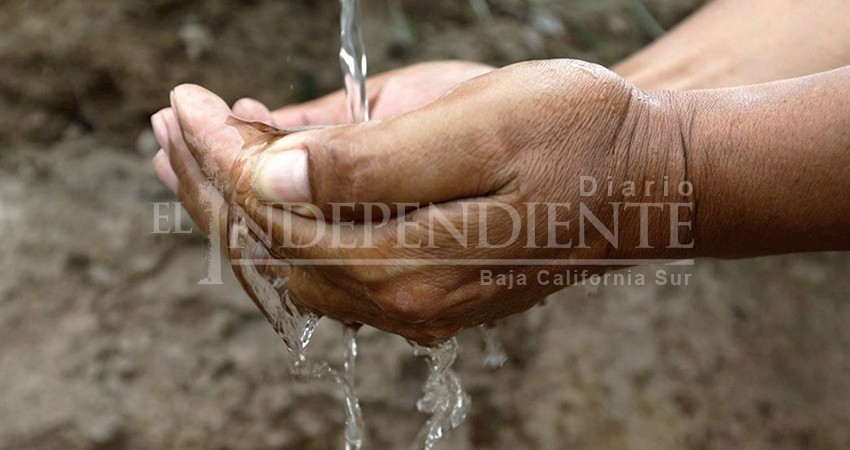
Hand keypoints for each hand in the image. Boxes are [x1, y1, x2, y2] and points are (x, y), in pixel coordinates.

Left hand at [153, 59, 689, 343]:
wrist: (649, 180)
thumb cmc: (579, 137)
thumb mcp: (481, 125)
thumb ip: (374, 161)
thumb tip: (271, 172)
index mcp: (410, 264)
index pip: (276, 211)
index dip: (221, 154)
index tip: (187, 103)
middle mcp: (403, 300)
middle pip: (270, 247)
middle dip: (209, 183)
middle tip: (166, 128)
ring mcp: (414, 303)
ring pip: (293, 262)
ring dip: (236, 208)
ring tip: (190, 158)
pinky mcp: (428, 291)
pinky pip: (328, 266)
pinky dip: (282, 224)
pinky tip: (264, 190)